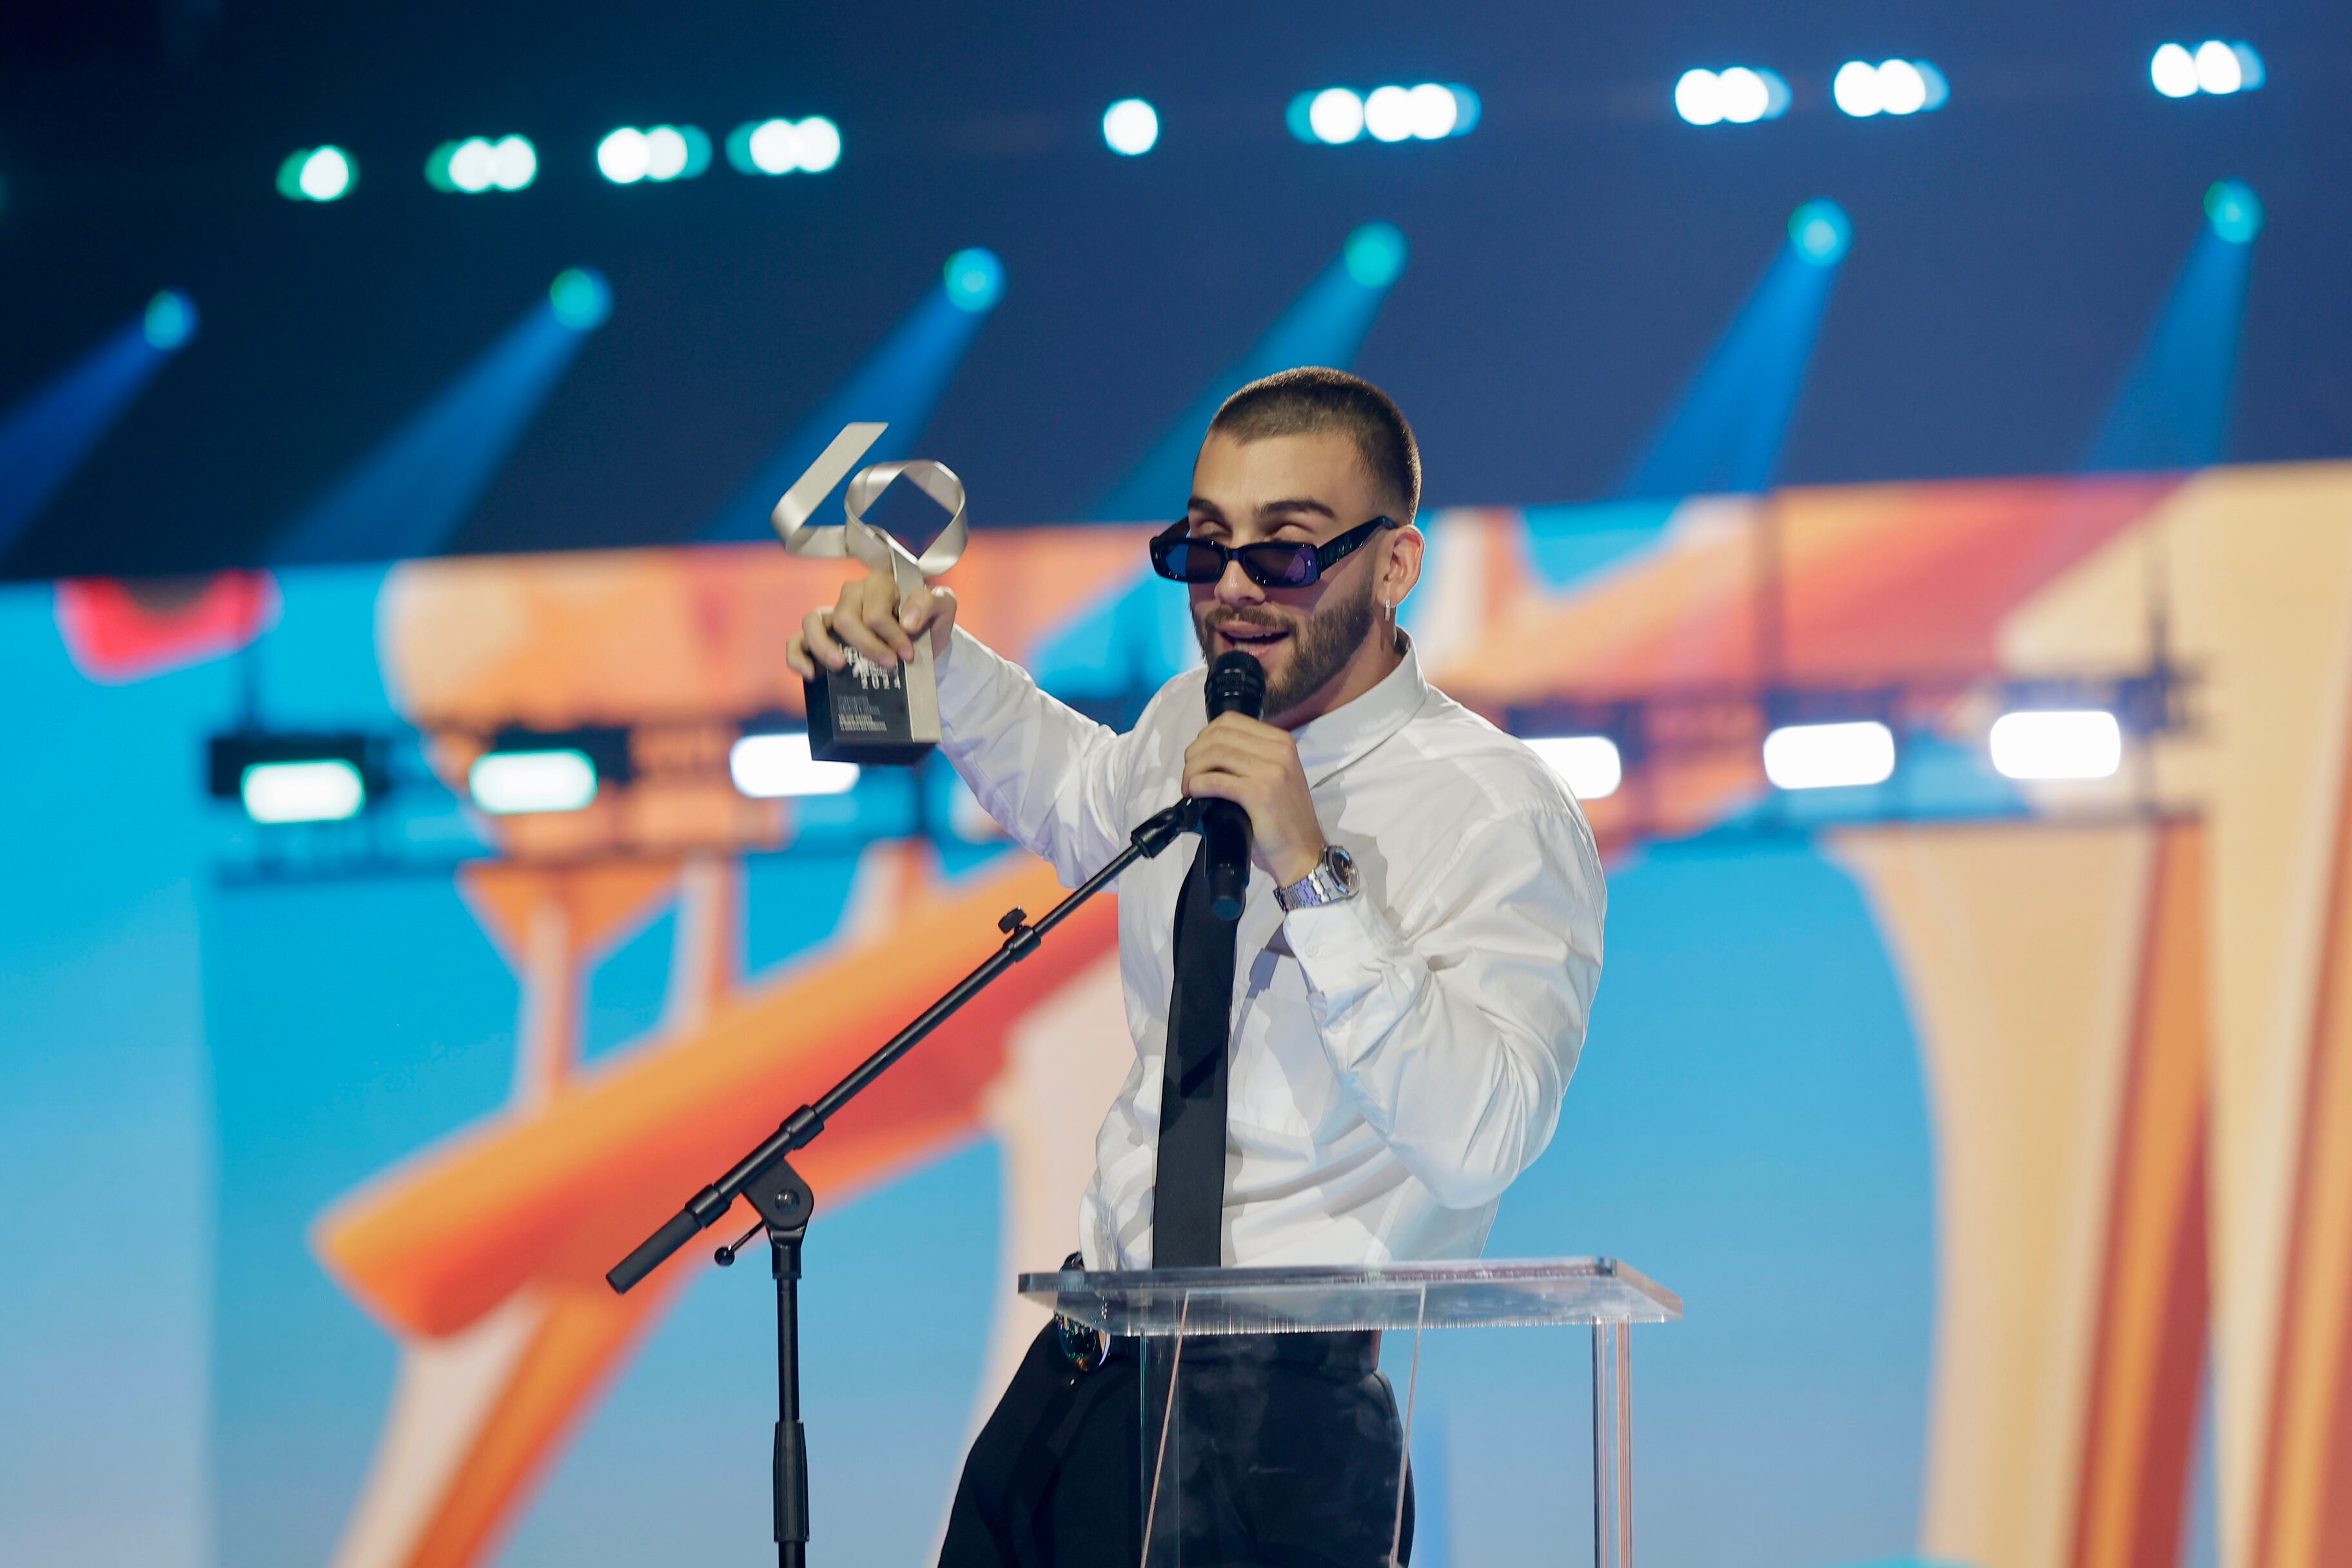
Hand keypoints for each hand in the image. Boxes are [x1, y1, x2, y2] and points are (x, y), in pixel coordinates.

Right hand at [786, 566, 957, 677]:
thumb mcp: (942, 610)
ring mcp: (832, 616)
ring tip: (841, 667)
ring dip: (825, 647)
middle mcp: (851, 596)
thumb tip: (907, 620)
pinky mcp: (819, 639)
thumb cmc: (928, 626)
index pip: (875, 608)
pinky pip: (796, 641)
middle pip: (845, 618)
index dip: (891, 634)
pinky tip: (810, 674)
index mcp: (879, 584)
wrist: (921, 651)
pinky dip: (798, 656)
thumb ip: (931, 603)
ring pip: (812, 622)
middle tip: (889, 666)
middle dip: (868, 646)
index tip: (908, 655)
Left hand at [1181, 714, 1325, 885]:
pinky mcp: (1260, 793)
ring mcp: (1271, 770)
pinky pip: (1216, 780)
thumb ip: (1252, 759)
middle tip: (1188, 776)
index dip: (1205, 736)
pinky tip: (1195, 794)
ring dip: (1192, 771)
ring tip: (1188, 788)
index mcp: (1282, 741)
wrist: (1303, 853)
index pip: (1230, 720)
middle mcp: (1279, 750)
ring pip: (1214, 754)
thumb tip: (1209, 754)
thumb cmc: (1285, 820)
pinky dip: (1198, 784)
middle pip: (1218, 735)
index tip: (1197, 757)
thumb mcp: (1275, 776)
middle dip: (1194, 754)